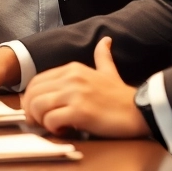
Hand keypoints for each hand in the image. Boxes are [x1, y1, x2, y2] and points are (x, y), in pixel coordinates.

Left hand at [20, 36, 147, 137]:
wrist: (140, 111)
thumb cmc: (121, 97)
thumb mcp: (108, 71)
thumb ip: (102, 57)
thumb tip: (106, 41)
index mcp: (72, 69)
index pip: (36, 82)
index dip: (31, 99)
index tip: (39, 111)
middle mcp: (71, 78)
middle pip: (32, 94)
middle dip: (32, 111)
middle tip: (43, 121)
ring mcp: (75, 94)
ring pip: (37, 107)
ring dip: (42, 121)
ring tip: (54, 126)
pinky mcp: (80, 111)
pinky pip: (51, 120)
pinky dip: (53, 129)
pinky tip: (65, 130)